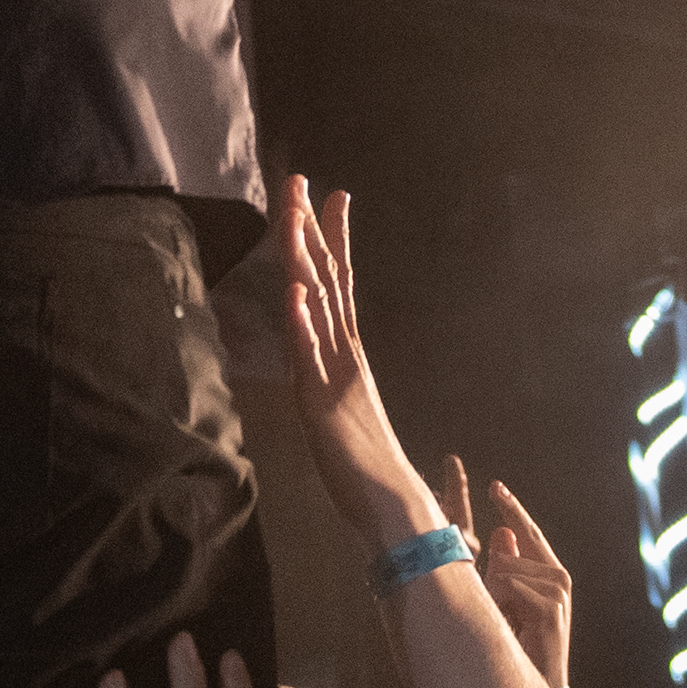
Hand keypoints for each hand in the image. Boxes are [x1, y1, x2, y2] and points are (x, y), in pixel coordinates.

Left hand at [274, 175, 438, 549]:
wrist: (393, 505)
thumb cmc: (369, 468)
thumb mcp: (342, 412)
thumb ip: (336, 383)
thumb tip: (328, 365)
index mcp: (349, 354)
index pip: (339, 284)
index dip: (333, 239)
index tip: (333, 195)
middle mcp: (344, 354)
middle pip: (328, 279)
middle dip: (313, 229)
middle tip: (304, 181)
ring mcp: (334, 374)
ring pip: (318, 305)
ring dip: (304, 258)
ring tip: (293, 216)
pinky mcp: (321, 402)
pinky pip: (310, 355)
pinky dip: (302, 319)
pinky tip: (294, 289)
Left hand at [441, 461, 573, 687]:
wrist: (540, 681)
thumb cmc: (521, 640)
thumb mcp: (508, 599)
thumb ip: (506, 565)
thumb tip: (501, 532)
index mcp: (549, 571)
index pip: (528, 532)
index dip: (512, 508)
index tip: (495, 486)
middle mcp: (558, 576)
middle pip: (506, 552)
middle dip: (490, 579)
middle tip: (500, 612)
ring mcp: (558, 591)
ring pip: (505, 570)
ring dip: (495, 597)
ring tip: (509, 623)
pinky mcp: (551, 608)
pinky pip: (512, 588)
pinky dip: (503, 605)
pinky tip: (515, 626)